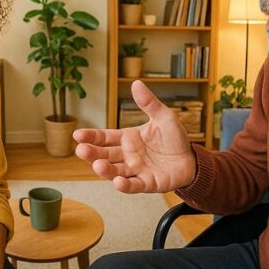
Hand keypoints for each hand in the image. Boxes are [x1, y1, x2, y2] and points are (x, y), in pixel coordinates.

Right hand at [74, 80, 195, 192]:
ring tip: (98, 165)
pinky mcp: (147, 183)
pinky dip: (125, 185)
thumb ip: (149, 103)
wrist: (191, 159)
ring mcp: (135, 170)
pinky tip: (118, 182)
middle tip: (81, 150)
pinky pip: (134, 185)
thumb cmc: (174, 138)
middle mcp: (127, 156)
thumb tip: (136, 83)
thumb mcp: (163, 117)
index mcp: (127, 138)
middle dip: (92, 153)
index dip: (91, 136)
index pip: (104, 137)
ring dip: (105, 170)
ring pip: (115, 171)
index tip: (77, 135)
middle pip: (105, 155)